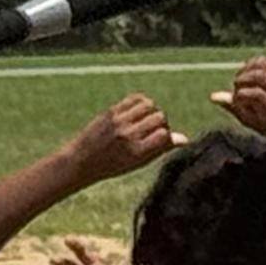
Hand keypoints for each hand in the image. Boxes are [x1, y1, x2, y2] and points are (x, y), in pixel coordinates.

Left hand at [63, 95, 177, 187]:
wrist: (81, 161)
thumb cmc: (112, 166)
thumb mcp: (137, 163)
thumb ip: (160, 150)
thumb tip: (184, 139)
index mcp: (136, 152)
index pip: (164, 135)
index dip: (167, 136)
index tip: (161, 140)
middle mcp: (128, 136)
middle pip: (159, 118)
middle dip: (161, 123)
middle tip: (152, 130)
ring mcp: (119, 122)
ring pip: (149, 105)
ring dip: (152, 111)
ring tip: (145, 120)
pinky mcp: (111, 111)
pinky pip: (135, 98)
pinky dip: (141, 102)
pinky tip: (138, 111)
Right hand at [214, 57, 265, 144]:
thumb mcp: (252, 123)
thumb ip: (234, 108)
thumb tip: (213, 96)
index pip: (257, 94)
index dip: (241, 95)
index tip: (236, 99)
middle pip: (261, 77)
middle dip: (243, 79)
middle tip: (236, 86)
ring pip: (264, 65)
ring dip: (247, 68)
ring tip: (240, 78)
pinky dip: (254, 62)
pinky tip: (246, 70)